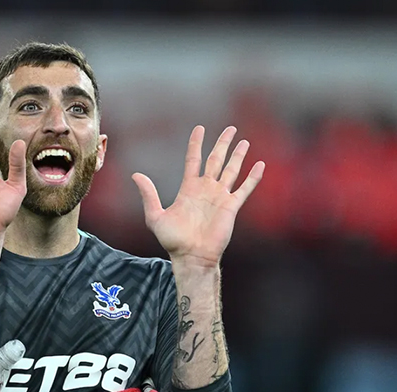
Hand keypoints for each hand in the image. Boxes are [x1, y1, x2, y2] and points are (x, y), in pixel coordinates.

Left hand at [132, 126, 263, 270]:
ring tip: (244, 141)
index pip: (193, 159)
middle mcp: (206, 189)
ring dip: (238, 156)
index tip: (200, 128)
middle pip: (216, 159)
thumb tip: (136, 175)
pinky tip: (260, 165)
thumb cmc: (173, 241)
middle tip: (230, 128)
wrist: (192, 257)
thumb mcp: (155, 217)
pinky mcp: (231, 207)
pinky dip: (253, 177)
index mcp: (189, 189)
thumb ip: (149, 195)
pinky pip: (244, 189)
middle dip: (223, 143)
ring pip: (231, 170)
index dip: (196, 144)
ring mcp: (219, 197)